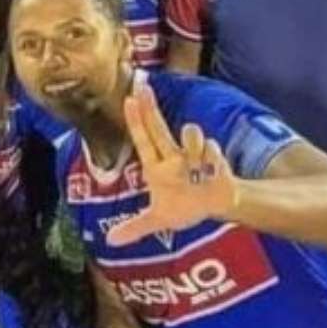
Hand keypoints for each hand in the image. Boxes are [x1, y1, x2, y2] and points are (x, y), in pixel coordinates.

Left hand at [106, 83, 237, 245]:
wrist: (214, 208)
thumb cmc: (183, 207)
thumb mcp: (157, 220)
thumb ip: (134, 228)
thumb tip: (110, 241)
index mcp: (157, 167)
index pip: (143, 139)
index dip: (136, 120)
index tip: (128, 99)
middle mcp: (173, 156)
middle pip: (160, 127)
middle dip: (150, 106)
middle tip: (142, 86)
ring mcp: (195, 155)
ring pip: (191, 135)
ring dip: (191, 143)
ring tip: (193, 167)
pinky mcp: (216, 159)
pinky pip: (213, 150)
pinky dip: (211, 158)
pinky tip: (211, 171)